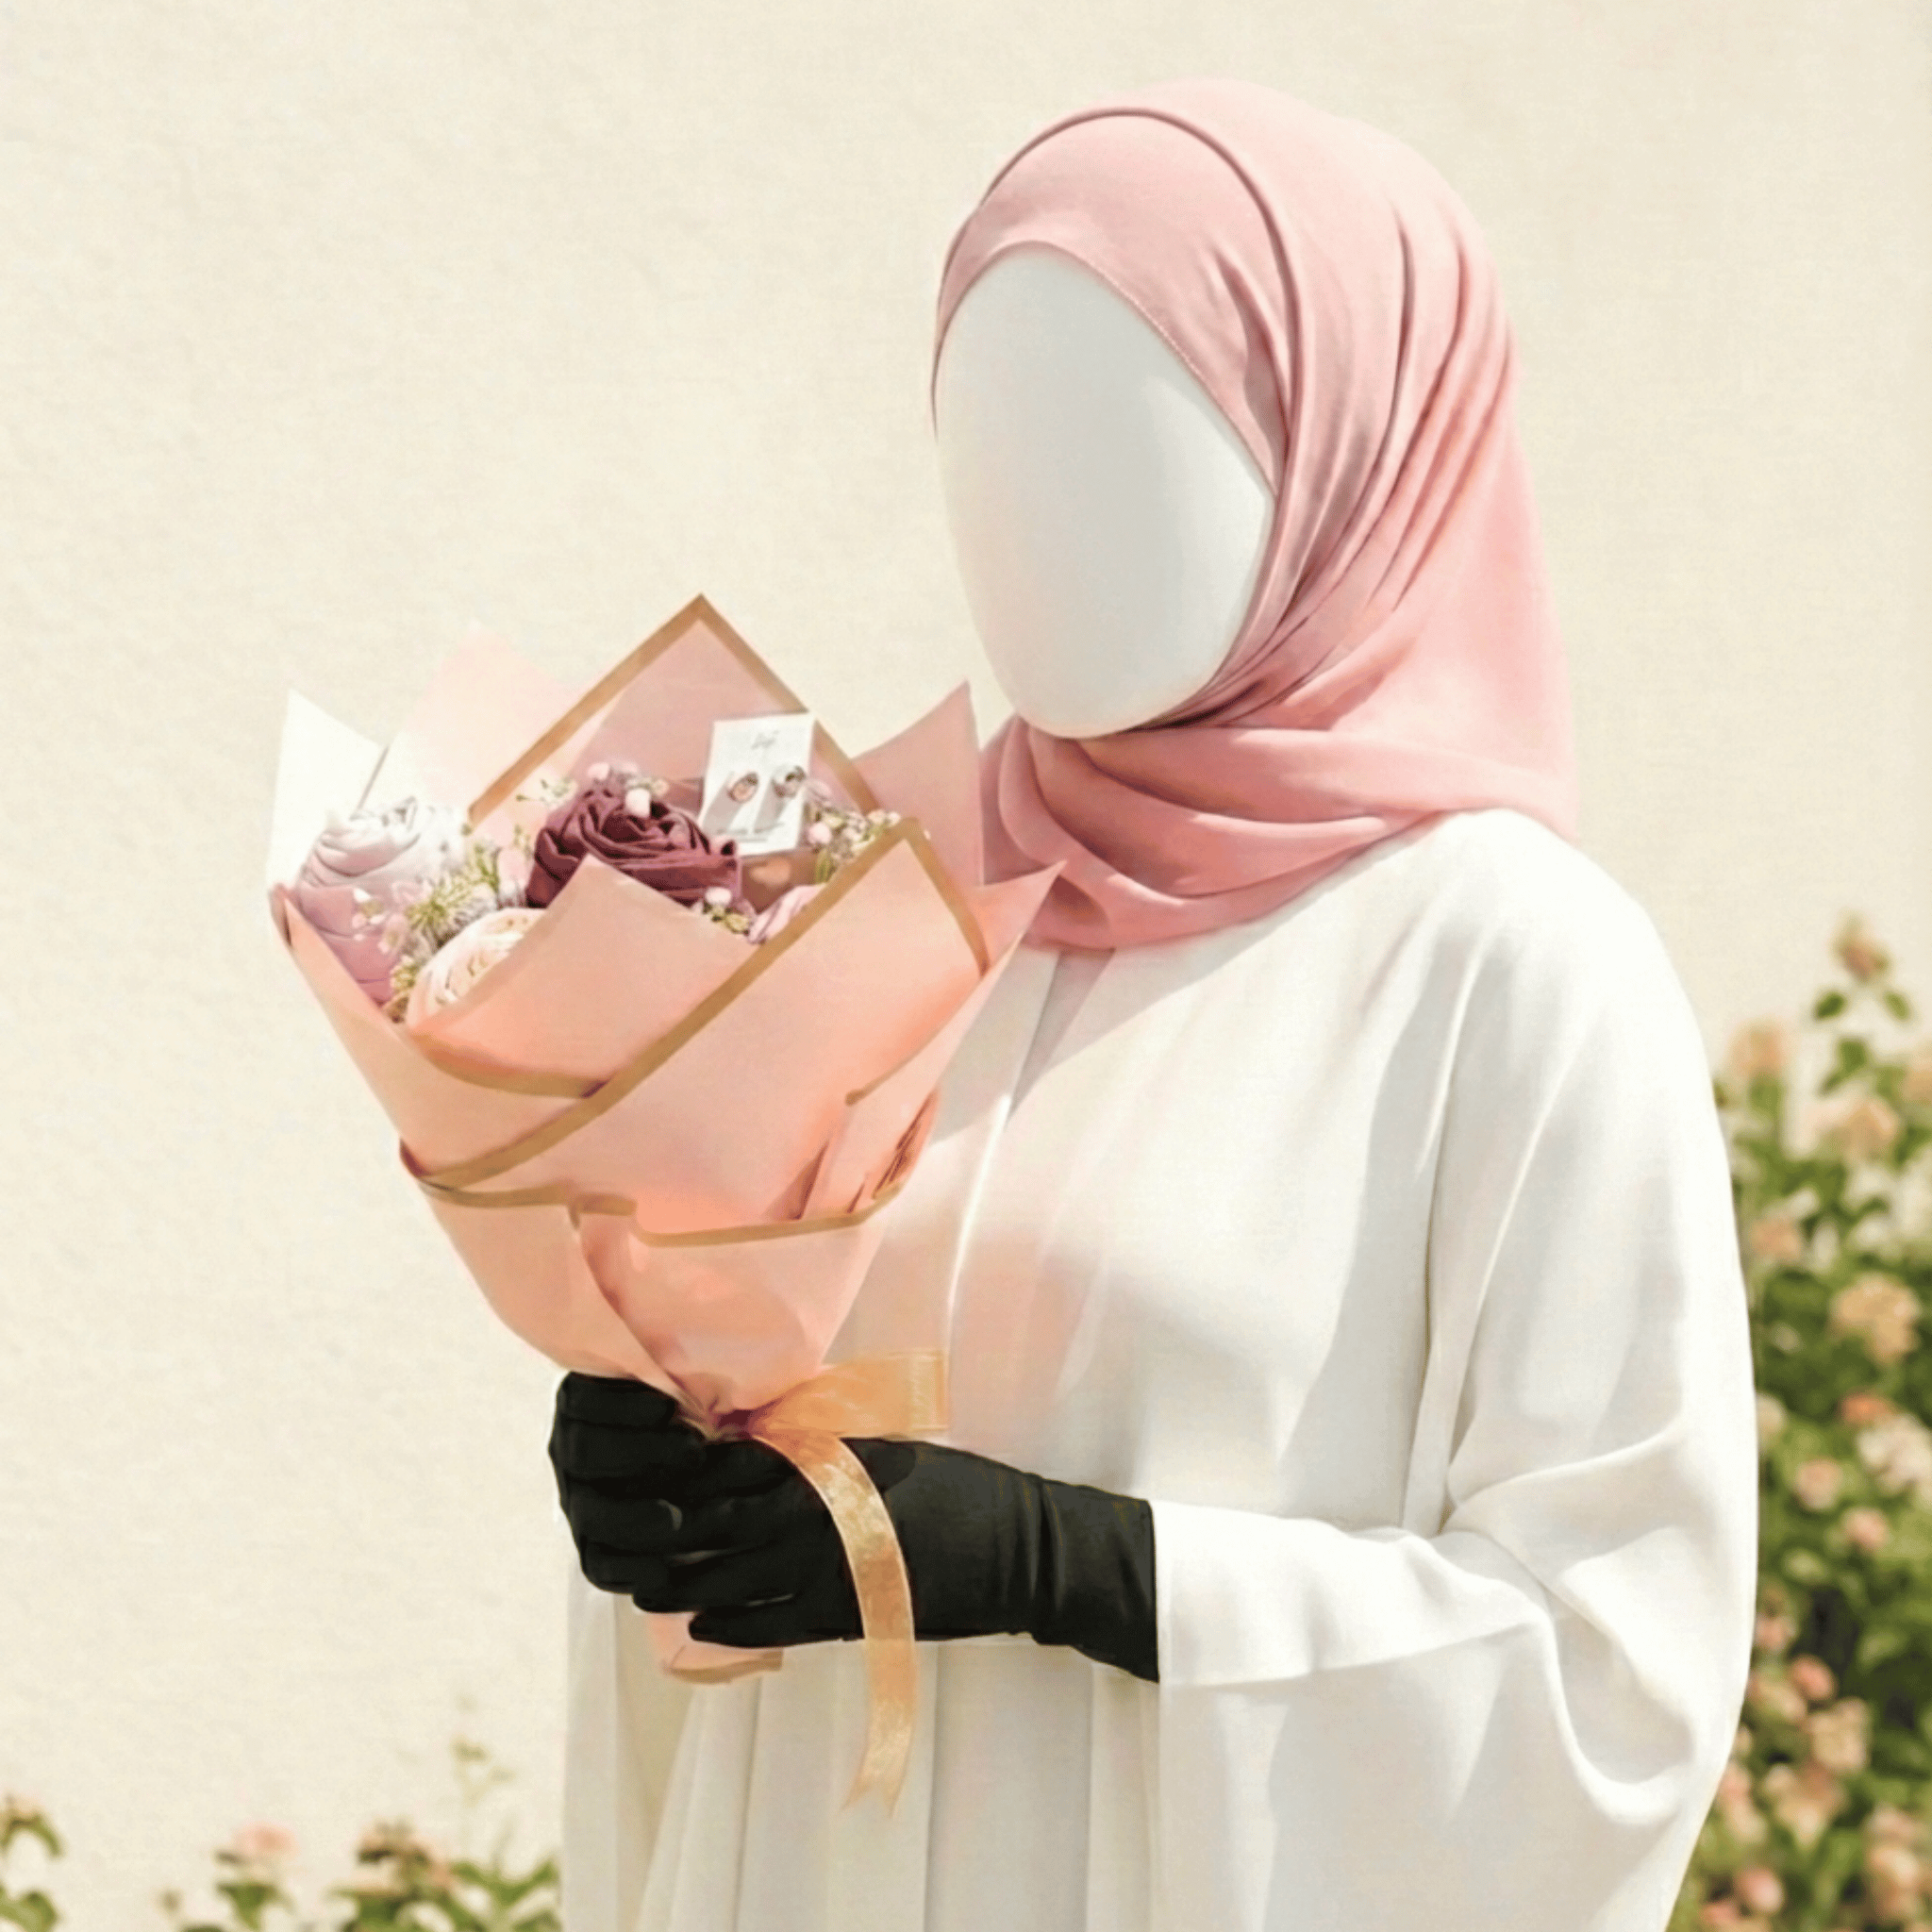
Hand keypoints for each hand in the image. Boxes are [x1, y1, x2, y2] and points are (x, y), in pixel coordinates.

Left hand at [551, 1376, 1157, 1682]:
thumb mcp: (884, 1446)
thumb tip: (755, 1439)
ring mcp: (826, 1568)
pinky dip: (725, 1625)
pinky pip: (764, 1625)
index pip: (728, 1464)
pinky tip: (701, 1624)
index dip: (681, 1472)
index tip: (650, 1472)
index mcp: (824, 1459)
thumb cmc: (955, 1486)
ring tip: (655, 1581)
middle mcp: (815, 1510)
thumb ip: (819, 1445)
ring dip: (682, 1582)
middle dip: (666, 1529)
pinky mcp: (843, 1616)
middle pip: (712, 1523)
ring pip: (725, 1579)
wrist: (1017, 1548)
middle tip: (633, 1531)